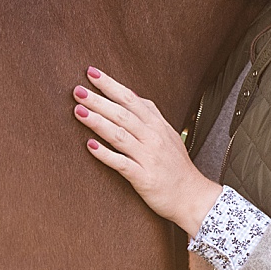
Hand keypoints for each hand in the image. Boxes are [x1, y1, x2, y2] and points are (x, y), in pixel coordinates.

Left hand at [74, 66, 222, 234]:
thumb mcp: (167, 135)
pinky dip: (106, 154)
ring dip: (98, 122)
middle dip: (99, 100)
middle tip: (77, 90)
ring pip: (120, 135)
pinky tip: (90, 146)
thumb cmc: (176, 166)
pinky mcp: (144, 177)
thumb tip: (133, 96)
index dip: (111, 85)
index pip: (131, 99)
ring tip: (78, 111)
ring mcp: (148, 157)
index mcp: (157, 125)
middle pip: (122, 114)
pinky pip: (122, 163)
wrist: (192, 196)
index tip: (91, 73)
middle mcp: (153, 137)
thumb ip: (151, 115)